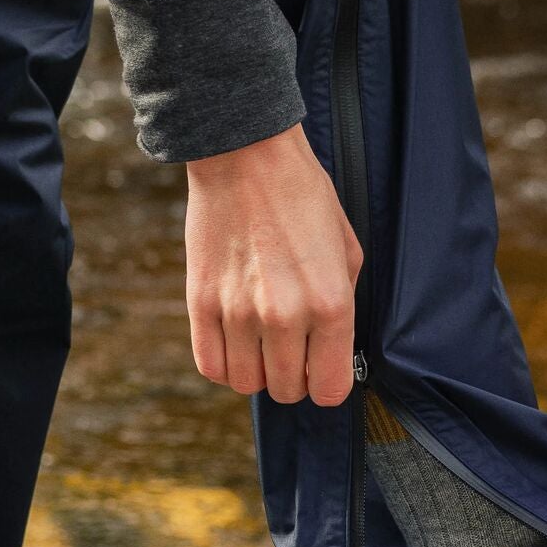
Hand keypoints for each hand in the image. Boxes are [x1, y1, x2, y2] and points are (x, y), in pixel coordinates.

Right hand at [185, 123, 362, 406]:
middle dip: (292, 375)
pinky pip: (210, 366)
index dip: (326, 382)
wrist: (245, 155)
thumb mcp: (346, 248)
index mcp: (330, 304)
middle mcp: (285, 317)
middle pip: (286, 390)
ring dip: (256, 370)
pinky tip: (234, 339)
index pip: (330, 390)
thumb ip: (342, 305)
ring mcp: (238, 313)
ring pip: (246, 384)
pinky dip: (224, 363)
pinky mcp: (200, 304)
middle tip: (291, 346)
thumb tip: (332, 348)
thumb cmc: (302, 195)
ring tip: (261, 340)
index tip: (321, 366)